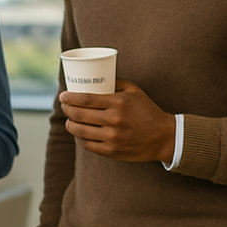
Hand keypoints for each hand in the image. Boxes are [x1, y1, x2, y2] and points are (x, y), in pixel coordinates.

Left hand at [59, 79, 174, 162]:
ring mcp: (112, 137)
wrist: (164, 137)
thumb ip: (115, 82)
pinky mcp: (112, 151)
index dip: (69, 98)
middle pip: (79, 114)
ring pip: (80, 131)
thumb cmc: (148, 111)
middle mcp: (114, 120)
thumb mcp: (134, 91)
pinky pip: (88, 144)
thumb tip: (95, 75)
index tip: (63, 96)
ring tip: (69, 120)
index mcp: (118, 103)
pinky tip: (80, 133)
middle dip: (66, 109)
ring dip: (70, 124)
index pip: (85, 99)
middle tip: (64, 106)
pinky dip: (80, 138)